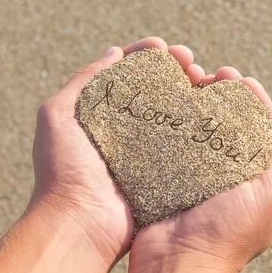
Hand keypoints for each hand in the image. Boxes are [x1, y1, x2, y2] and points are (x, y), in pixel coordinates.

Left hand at [31, 37, 204, 260]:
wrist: (82, 225)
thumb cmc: (64, 169)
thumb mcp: (58, 115)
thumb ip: (83, 80)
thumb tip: (114, 52)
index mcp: (102, 111)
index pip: (127, 72)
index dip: (145, 55)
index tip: (162, 47)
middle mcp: (128, 127)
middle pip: (157, 88)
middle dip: (175, 68)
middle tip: (190, 61)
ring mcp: (149, 148)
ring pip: (176, 111)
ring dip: (191, 90)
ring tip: (205, 79)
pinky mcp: (167, 169)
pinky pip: (187, 141)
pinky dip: (200, 122)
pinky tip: (213, 108)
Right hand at [106, 48, 271, 272]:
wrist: (179, 265)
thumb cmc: (230, 234)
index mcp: (256, 175)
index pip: (261, 126)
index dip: (254, 99)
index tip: (241, 78)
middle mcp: (229, 172)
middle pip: (230, 122)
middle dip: (225, 95)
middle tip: (214, 75)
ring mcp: (198, 174)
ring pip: (201, 128)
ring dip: (199, 102)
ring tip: (191, 81)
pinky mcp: (170, 176)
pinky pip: (174, 141)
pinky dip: (174, 120)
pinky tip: (168, 102)